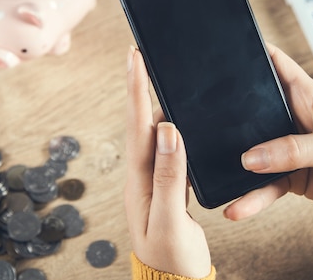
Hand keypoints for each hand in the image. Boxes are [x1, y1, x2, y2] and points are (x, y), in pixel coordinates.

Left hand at [125, 46, 211, 277]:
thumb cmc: (172, 257)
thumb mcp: (170, 219)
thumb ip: (169, 176)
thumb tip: (168, 130)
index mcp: (140, 181)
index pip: (138, 126)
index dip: (137, 90)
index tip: (135, 58)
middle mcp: (142, 176)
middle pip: (140, 122)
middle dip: (139, 86)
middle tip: (140, 55)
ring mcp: (152, 180)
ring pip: (152, 132)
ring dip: (151, 102)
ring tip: (156, 77)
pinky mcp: (165, 186)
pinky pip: (165, 148)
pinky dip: (169, 125)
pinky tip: (176, 119)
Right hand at [224, 44, 312, 220]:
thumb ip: (294, 150)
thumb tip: (252, 158)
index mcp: (306, 95)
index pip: (275, 64)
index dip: (252, 53)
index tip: (225, 51)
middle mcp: (292, 118)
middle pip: (253, 110)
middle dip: (230, 114)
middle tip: (202, 118)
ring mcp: (289, 148)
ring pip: (254, 153)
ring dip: (236, 165)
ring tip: (216, 176)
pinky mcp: (290, 175)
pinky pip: (264, 185)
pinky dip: (251, 197)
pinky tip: (238, 207)